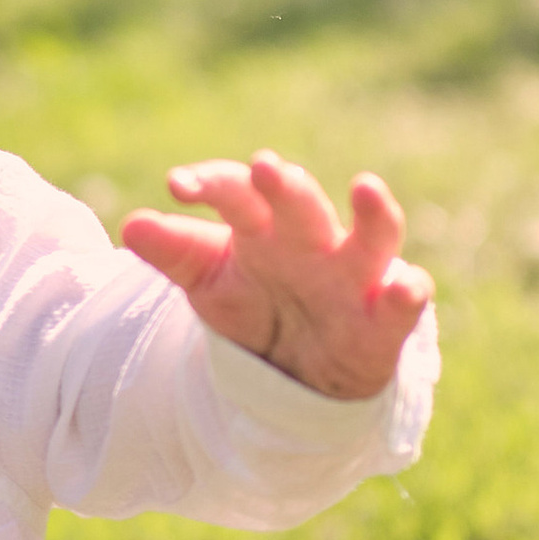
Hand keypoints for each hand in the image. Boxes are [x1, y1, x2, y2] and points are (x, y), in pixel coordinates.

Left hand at [120, 153, 429, 401]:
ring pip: (373, 236)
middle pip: (302, 204)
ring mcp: (353, 276)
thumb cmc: (254, 307)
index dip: (212, 184)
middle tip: (264, 166)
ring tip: (365, 186)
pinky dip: (408, 293)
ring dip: (372, 213)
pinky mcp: (383, 320)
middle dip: (286, 186)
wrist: (296, 373)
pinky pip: (402, 302)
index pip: (237, 192)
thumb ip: (175, 252)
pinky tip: (407, 285)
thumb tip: (130, 226)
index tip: (178, 185)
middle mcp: (312, 239)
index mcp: (262, 225)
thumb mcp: (207, 283)